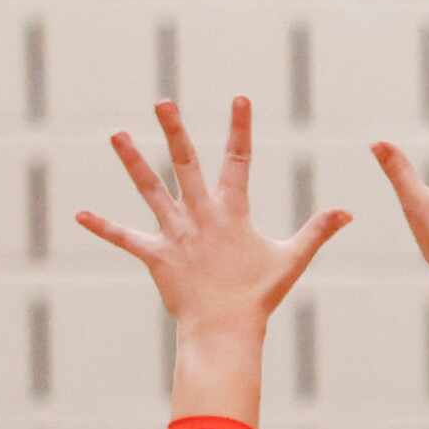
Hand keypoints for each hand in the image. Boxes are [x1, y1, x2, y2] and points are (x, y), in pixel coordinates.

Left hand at [77, 97, 350, 339]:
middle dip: (174, 130)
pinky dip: (102, 227)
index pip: (238, 160)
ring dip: (131, 162)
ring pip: (150, 190)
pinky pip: (125, 239)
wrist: (224, 331)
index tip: (240, 98)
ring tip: (115, 135)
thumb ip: (317, 230)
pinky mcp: (156, 256)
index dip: (240, 128)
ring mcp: (176, 234)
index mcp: (232, 211)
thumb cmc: (258, 297)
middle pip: (186, 163)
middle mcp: (201, 215)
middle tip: (162, 101)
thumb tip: (349, 211)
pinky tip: (78, 215)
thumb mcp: (291, 260)